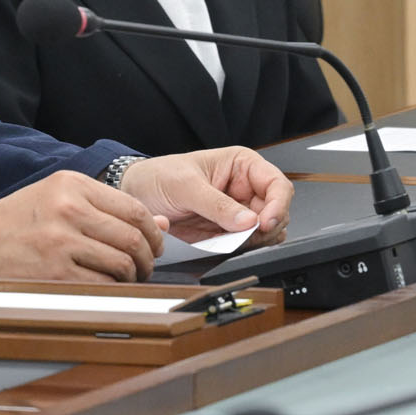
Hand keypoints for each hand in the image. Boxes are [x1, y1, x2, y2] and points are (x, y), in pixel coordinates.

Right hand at [0, 171, 163, 295]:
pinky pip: (103, 286)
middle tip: (144, 266)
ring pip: (122, 263)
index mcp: (71, 184)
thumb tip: (160, 223)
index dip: (152, 231)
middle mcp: (67, 208)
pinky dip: (112, 290)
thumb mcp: (57, 199)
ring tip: (125, 279)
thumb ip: (107, 207)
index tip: (153, 243)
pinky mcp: (54, 274)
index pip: (133, 208)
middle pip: (132, 237)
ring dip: (132, 277)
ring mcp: (61, 242)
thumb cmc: (16, 222)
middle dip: (147, 257)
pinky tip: (106, 288)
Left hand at [120, 147, 291, 246]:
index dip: (278, 205)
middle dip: (267, 228)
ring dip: (256, 241)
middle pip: (276, 211)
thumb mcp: (186, 186)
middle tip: (246, 237)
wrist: (137, 194)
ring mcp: (238, 211)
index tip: (265, 223)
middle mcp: (245, 188)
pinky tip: (226, 246)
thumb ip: (217, 204)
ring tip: (232, 240)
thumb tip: (249, 221)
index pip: (277, 185)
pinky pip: (247, 244)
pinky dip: (242, 250)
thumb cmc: (158, 176)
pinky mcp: (228, 231)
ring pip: (267, 231)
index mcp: (242, 165)